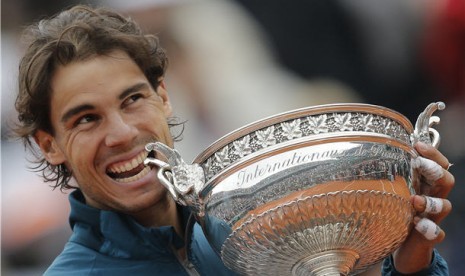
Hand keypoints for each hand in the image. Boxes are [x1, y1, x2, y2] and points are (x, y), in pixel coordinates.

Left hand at [392, 142, 453, 272]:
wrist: (402, 247)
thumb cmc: (396, 213)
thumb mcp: (393, 191)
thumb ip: (390, 175)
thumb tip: (370, 148)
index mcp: (425, 185)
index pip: (438, 164)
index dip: (432, 153)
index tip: (417, 144)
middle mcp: (433, 198)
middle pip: (446, 180)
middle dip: (435, 170)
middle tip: (419, 164)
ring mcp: (433, 218)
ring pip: (445, 205)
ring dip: (432, 201)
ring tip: (415, 200)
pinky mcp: (429, 237)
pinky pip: (437, 233)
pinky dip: (429, 228)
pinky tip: (418, 224)